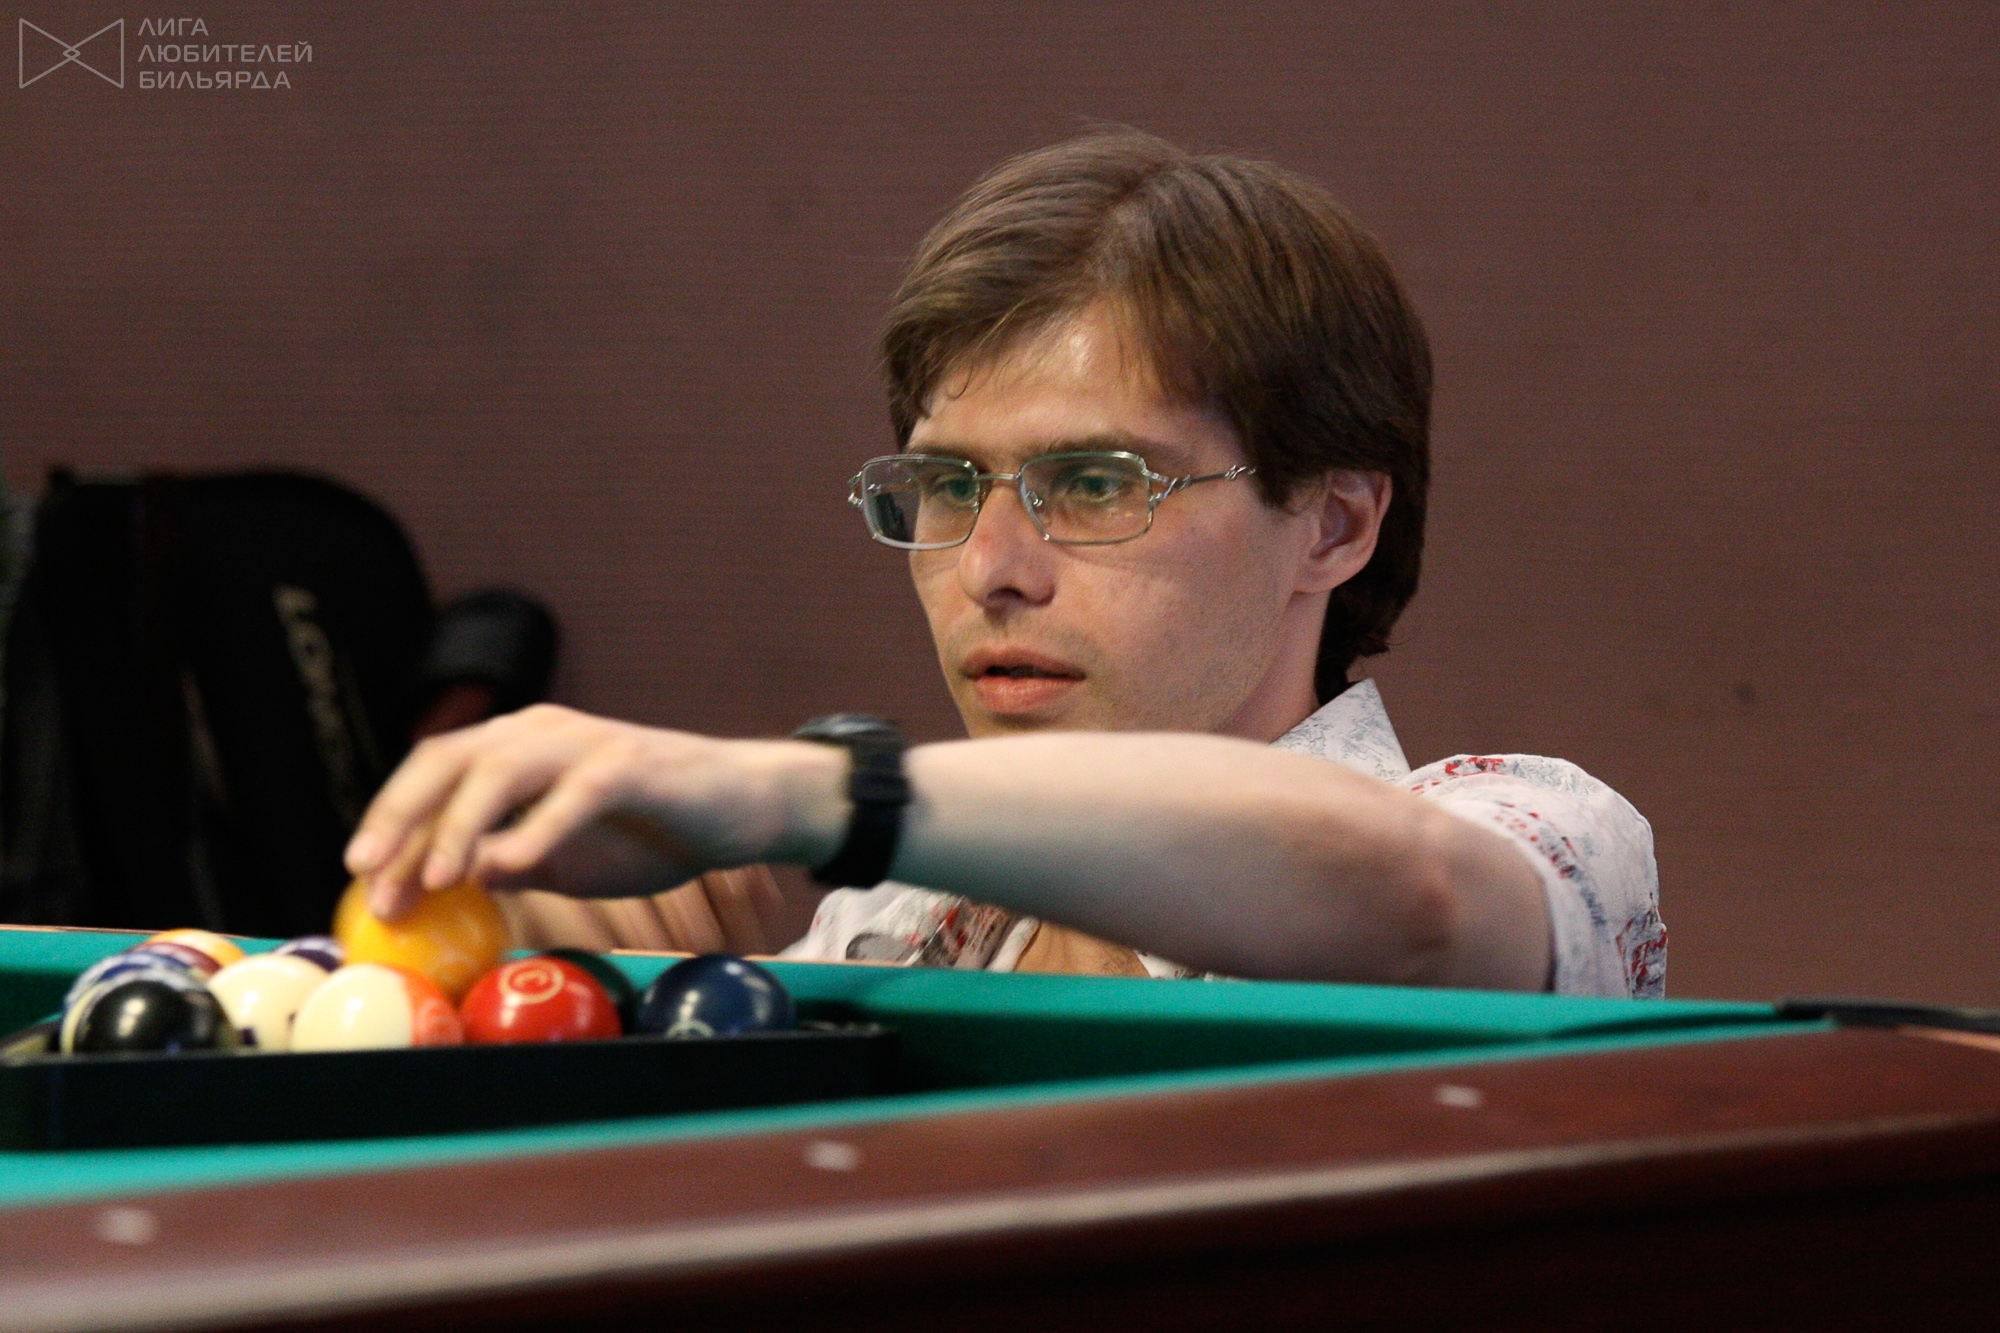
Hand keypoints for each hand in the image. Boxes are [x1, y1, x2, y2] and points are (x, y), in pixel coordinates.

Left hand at [343, 705, 846, 920]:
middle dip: (402, 816)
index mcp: (517, 746)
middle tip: (368, 875)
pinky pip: (574, 794)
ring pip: (502, 769)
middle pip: (451, 759)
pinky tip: (508, 868)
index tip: (357, 878)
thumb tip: (449, 883)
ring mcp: (587, 742)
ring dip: (459, 825)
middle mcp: (542, 730)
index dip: (390, 821)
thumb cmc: (650, 830)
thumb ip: (510, 860)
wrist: (740, 808)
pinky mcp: (633, 765)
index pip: (434, 773)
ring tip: (432, 879)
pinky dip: (536, 829)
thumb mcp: (565, 856)